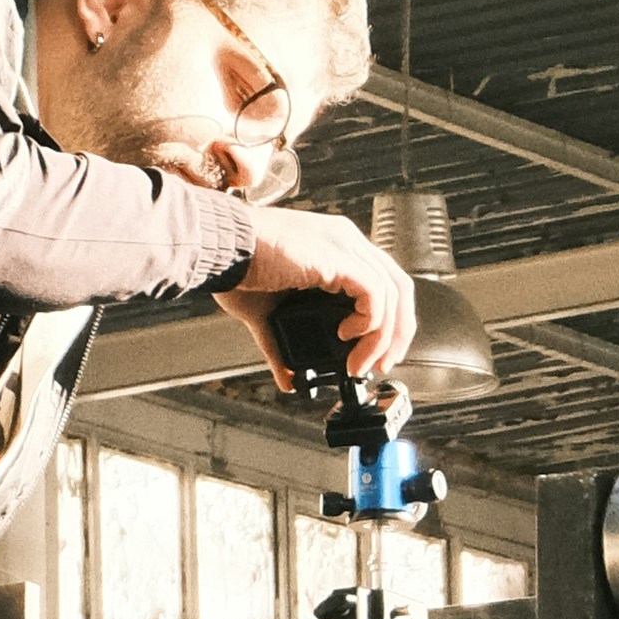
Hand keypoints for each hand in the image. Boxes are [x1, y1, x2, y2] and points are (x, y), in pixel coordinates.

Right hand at [221, 202, 414, 392]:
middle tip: (382, 364)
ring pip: (392, 293)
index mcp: (335, 246)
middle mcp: (346, 240)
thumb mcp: (265, 315)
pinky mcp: (339, 257)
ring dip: (382, 338)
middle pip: (399, 286)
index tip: (374, 354)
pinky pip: (376, 295)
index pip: (383, 281)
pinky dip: (370, 324)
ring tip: (359, 363)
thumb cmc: (235, 269)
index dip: (388, 321)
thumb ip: (281, 346)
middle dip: (399, 332)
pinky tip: (346, 337)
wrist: (219, 249)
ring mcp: (345, 245)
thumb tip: (287, 379)